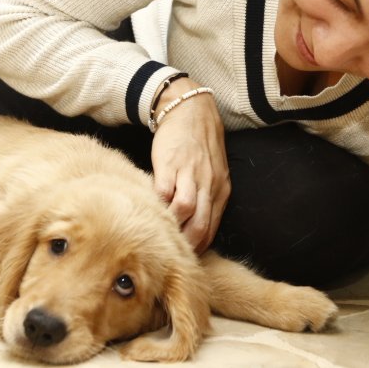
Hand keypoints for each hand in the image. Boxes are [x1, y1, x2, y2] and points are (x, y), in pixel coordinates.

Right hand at [150, 77, 229, 252]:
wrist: (189, 110)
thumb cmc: (199, 146)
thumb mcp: (212, 173)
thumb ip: (206, 199)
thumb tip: (193, 230)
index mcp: (220, 190)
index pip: (211, 230)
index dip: (196, 248)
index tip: (182, 259)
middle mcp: (208, 184)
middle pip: (200, 226)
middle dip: (184, 245)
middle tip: (167, 255)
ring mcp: (190, 174)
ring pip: (185, 210)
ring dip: (171, 226)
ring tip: (156, 235)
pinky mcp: (170, 164)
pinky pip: (164, 191)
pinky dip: (157, 205)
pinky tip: (147, 211)